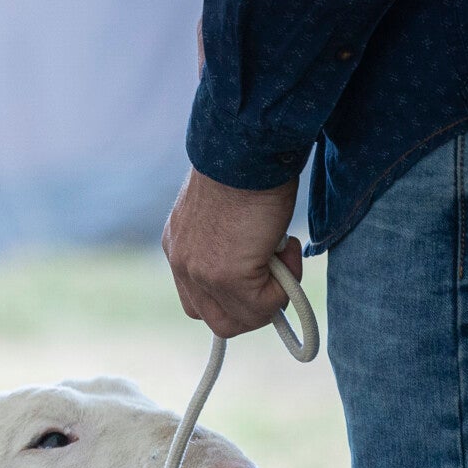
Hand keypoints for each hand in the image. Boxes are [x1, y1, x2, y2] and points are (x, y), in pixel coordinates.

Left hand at [161, 170, 302, 338]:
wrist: (248, 144)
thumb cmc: (248, 162)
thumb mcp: (229, 208)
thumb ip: (231, 239)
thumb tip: (261, 257)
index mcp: (179, 246)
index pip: (196, 298)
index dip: (230, 297)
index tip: (258, 274)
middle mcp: (182, 263)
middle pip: (213, 319)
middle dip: (251, 308)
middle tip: (277, 275)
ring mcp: (201, 274)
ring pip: (235, 323)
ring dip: (268, 301)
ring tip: (284, 258)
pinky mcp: (227, 276)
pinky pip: (261, 307)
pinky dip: (283, 289)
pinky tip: (289, 250)